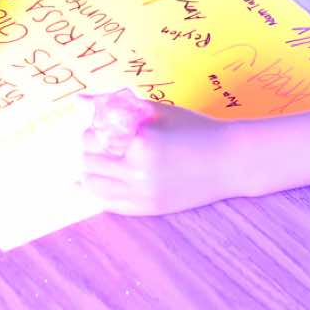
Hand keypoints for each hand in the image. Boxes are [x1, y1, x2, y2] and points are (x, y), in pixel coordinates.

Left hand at [79, 90, 244, 215]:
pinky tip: (91, 184)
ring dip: (89, 172)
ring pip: (94, 185)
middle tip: (97, 143)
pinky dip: (97, 193)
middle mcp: (139, 170)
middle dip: (89, 150)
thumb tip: (79, 100)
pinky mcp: (149, 209)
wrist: (230, 160)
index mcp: (140, 141)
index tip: (98, 128)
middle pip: (89, 162)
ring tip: (97, 162)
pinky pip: (110, 204)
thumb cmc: (195, 129)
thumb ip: (116, 103)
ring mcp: (144, 193)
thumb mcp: (158, 110)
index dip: (92, 131)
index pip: (93, 138)